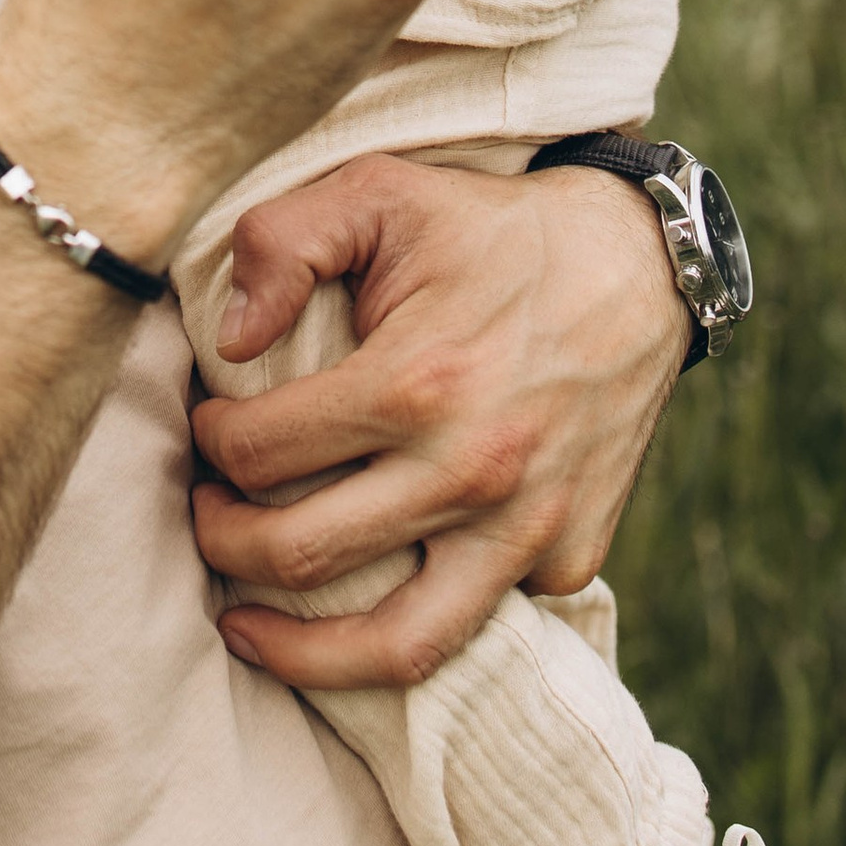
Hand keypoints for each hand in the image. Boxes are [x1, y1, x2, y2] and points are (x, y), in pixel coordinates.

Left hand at [188, 155, 685, 686]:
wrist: (639, 265)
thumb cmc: (490, 228)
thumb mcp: (379, 191)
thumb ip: (282, 242)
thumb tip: (232, 341)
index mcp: (416, 381)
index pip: (261, 452)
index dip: (209, 442)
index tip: (207, 428)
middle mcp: (473, 470)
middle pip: (301, 556)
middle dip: (223, 541)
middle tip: (206, 514)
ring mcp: (529, 527)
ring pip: (396, 646)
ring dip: (300, 653)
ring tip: (246, 631)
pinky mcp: (571, 557)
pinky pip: (478, 624)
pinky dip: (413, 622)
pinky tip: (369, 595)